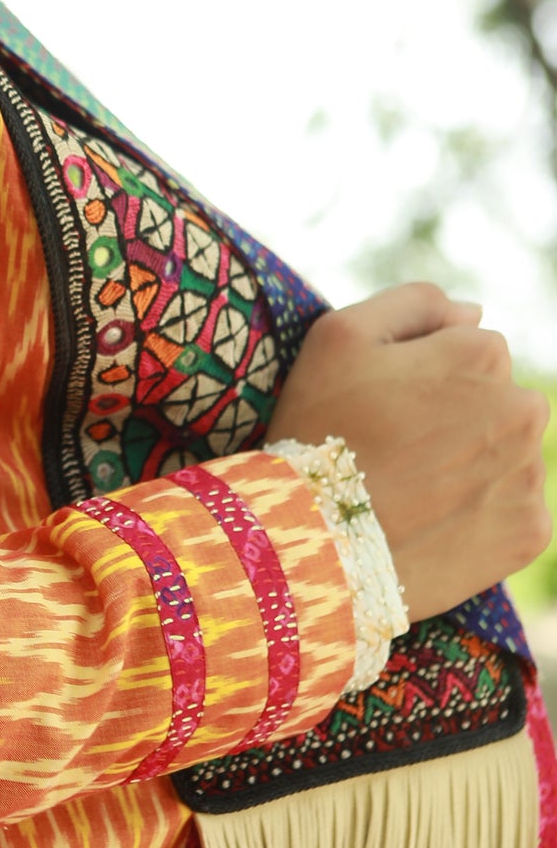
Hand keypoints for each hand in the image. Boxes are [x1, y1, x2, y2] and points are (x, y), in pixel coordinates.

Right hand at [268, 283, 550, 622]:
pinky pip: (512, 511)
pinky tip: (432, 523)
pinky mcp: (531, 532)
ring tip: (410, 490)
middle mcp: (524, 410)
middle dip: (456, 417)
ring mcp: (530, 474)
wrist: (317, 543)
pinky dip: (480, 516)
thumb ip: (412, 304)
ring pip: (505, 455)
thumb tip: (472, 313)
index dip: (421, 375)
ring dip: (470, 464)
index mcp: (484, 354)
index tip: (383, 406)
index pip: (468, 348)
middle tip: (395, 450)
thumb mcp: (338, 335)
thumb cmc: (319, 429)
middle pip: (495, 401)